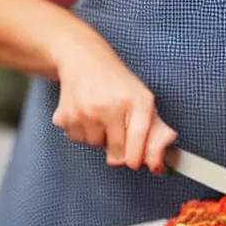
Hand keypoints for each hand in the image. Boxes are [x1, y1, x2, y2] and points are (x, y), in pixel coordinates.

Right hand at [52, 39, 176, 171]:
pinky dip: (82, 132)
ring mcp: (86, 112)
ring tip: (99, 116)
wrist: (83, 59)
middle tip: (116, 129)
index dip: (136, 159)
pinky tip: (85, 114)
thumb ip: (155, 131)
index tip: (134, 162)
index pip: (137, 143)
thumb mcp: (142, 99)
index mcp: (136, 102)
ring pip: (95, 146)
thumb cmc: (116, 82)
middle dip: (119, 149)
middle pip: (116, 152)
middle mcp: (110, 107)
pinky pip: (78, 139)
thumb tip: (159, 165)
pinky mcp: (66, 116)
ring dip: (99, 138)